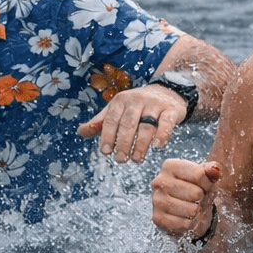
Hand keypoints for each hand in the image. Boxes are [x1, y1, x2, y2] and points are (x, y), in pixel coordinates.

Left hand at [76, 83, 190, 160]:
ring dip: (141, 145)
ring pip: (147, 126)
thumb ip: (100, 122)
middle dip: (123, 143)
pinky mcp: (171, 110)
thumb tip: (81, 132)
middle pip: (128, 124)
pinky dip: (162, 135)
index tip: (105, 152)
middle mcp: (137, 100)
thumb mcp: (117, 110)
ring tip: (136, 159)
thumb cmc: (136, 107)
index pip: (111, 119)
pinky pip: (166, 123)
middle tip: (120, 159)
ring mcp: (155, 104)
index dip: (107, 136)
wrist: (166, 92)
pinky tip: (157, 146)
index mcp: (120, 101)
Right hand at [151, 159, 220, 237]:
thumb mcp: (206, 177)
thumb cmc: (196, 189)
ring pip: (191, 210)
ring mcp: (157, 200)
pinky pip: (185, 224)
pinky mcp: (158, 218)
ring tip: (191, 207)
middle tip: (197, 198)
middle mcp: (159, 182)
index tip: (204, 185)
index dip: (208, 183)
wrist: (186, 210)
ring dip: (197, 211)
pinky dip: (190, 223)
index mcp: (170, 166)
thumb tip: (215, 168)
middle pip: (196, 193)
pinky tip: (185, 217)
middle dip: (202, 198)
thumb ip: (212, 170)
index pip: (199, 175)